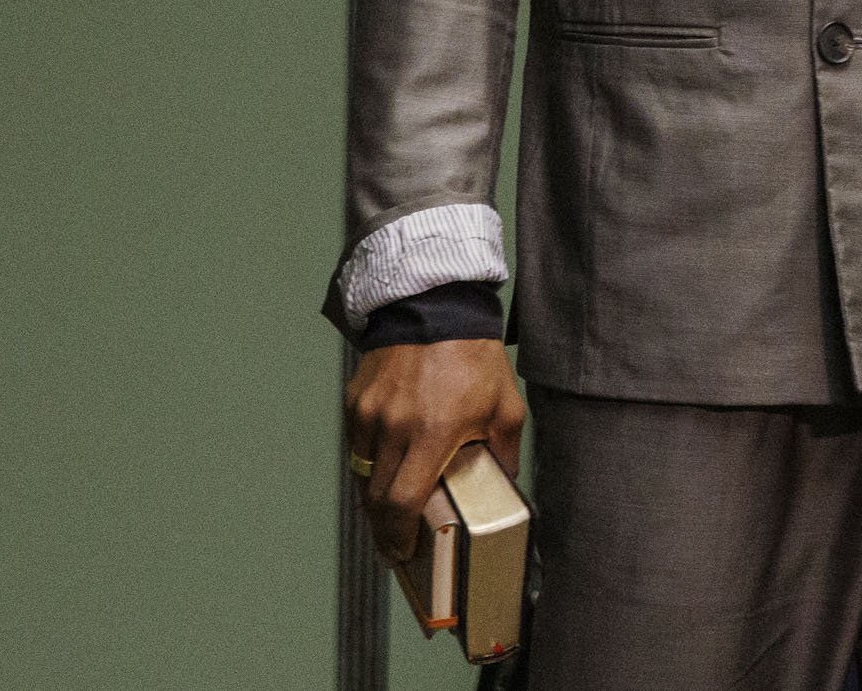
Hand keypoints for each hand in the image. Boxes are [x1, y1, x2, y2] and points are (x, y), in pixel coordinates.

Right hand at [344, 338, 525, 562]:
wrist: (436, 308)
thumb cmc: (474, 356)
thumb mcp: (505, 406)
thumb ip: (503, 451)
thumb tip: (502, 484)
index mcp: (433, 432)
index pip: (402, 502)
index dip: (398, 537)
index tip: (401, 554)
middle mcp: (395, 427)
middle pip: (377, 499)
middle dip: (384, 529)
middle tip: (395, 545)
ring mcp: (370, 414)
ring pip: (364, 476)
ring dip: (376, 499)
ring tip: (391, 512)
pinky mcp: (356, 402)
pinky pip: (358, 447)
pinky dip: (370, 464)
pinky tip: (386, 469)